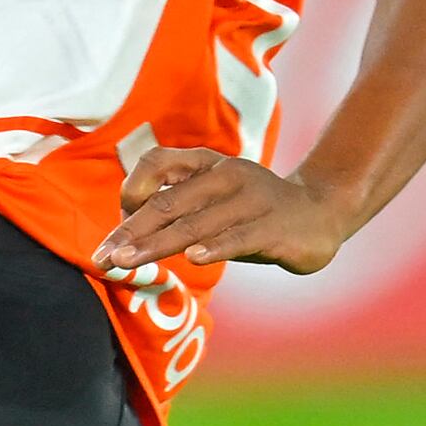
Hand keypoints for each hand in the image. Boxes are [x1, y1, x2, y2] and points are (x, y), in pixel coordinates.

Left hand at [92, 147, 352, 281]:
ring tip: (127, 262)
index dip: (131, 191)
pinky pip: (239, 237)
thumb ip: (177, 209)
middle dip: (130, 232)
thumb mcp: (213, 201)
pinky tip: (194, 259)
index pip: (157, 163)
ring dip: (157, 245)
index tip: (115, 230)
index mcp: (207, 163)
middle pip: (168, 202)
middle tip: (103, 257)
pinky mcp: (274, 227)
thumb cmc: (252, 212)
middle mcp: (227, 175)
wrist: (322, 212)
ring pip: (195, 224)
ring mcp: (252, 199)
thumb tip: (125, 234)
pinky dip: (216, 248)